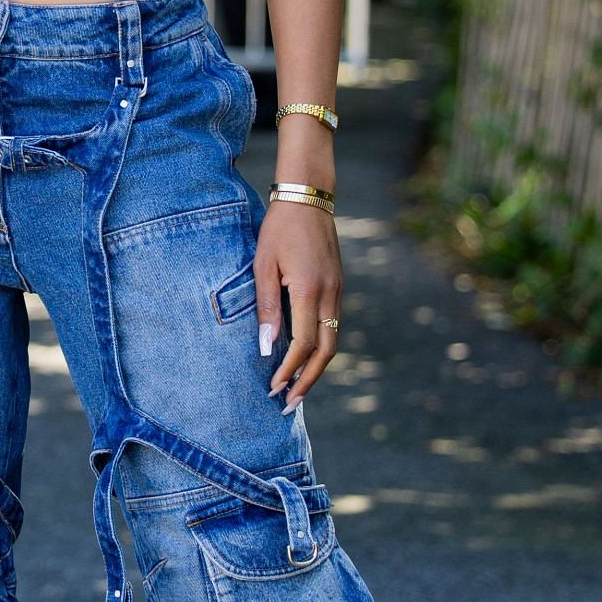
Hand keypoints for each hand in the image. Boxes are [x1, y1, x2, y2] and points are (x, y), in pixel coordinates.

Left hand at [255, 197, 341, 410]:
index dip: (289, 370)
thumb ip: (266, 308)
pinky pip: (332, 326)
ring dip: (315, 368)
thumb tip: (267, 348)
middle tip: (289, 404)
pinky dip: (321, 349)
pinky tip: (305, 359)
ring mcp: (338, 291)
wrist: (308, 198)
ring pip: (333, 341)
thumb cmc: (279, 229)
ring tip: (297, 389)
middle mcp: (330, 294)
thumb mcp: (263, 266)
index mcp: (309, 290)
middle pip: (325, 352)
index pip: (302, 344)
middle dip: (307, 381)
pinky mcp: (338, 287)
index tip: (273, 388)